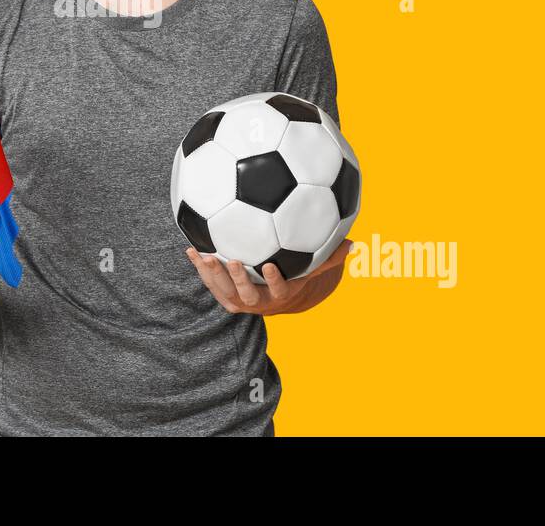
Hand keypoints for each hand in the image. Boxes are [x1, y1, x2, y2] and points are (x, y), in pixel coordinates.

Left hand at [185, 239, 352, 314]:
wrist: (274, 298)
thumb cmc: (294, 277)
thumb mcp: (310, 270)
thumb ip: (328, 258)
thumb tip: (353, 244)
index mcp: (279, 294)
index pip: (279, 290)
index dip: (275, 280)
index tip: (271, 265)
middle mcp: (258, 302)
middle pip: (247, 294)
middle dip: (239, 279)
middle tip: (233, 261)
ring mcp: (239, 301)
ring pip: (224, 292)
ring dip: (213, 275)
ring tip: (204, 255)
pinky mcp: (224, 296)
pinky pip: (210, 284)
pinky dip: (200, 269)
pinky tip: (190, 249)